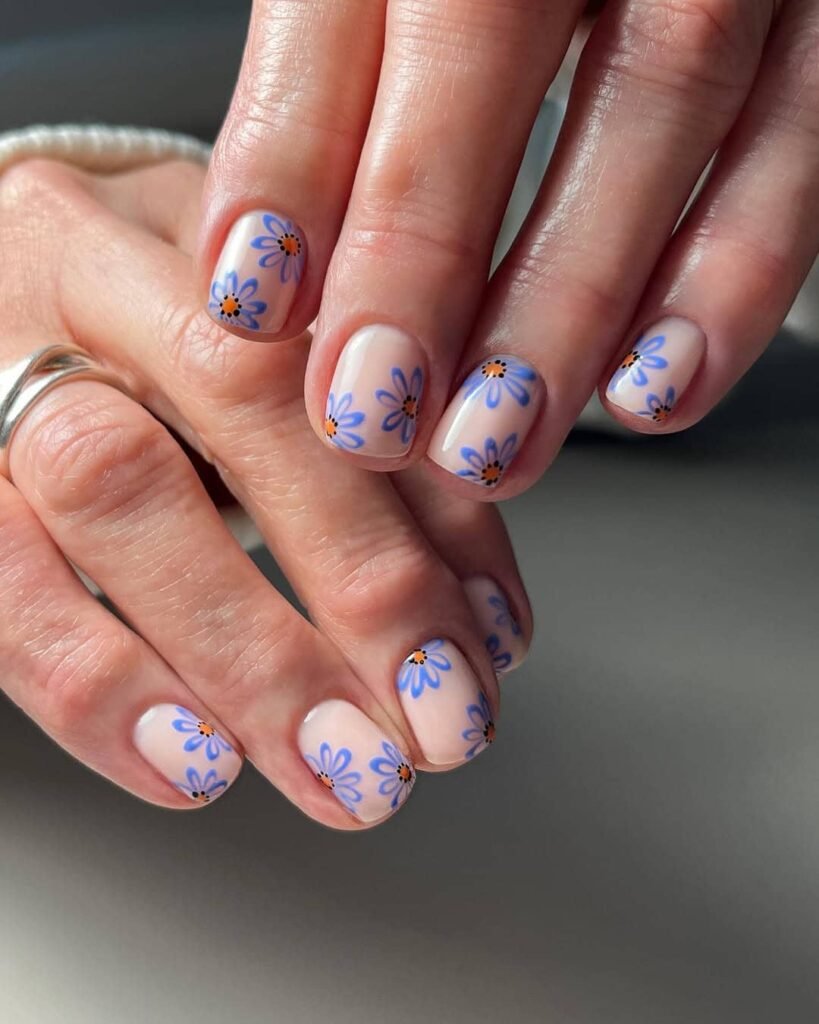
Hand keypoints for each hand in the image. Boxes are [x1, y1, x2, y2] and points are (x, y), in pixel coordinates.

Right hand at [0, 156, 529, 826]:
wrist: (19, 280)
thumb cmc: (175, 318)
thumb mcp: (292, 350)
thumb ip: (391, 460)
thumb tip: (485, 621)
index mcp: (201, 221)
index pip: (346, 343)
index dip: (419, 503)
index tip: (491, 641)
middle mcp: (79, 268)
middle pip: (227, 403)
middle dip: (353, 582)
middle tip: (435, 725)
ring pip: (97, 501)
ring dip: (235, 659)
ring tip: (334, 768)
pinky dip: (99, 692)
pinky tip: (192, 763)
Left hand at [198, 0, 818, 496]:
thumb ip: (334, 74)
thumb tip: (271, 263)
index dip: (291, 164)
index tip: (252, 307)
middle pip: (483, 47)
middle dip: (420, 255)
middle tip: (371, 413)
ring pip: (653, 101)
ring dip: (567, 304)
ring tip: (491, 439)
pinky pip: (793, 142)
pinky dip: (728, 278)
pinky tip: (652, 391)